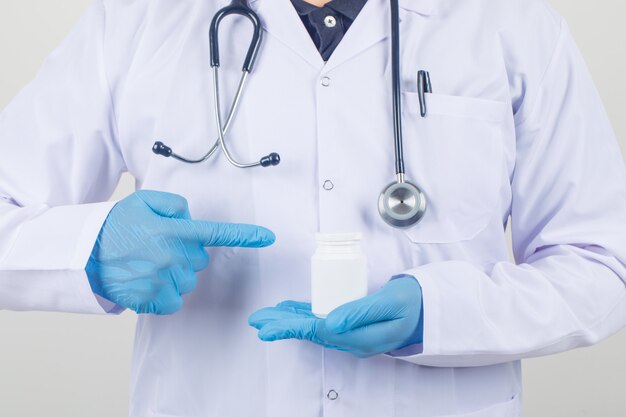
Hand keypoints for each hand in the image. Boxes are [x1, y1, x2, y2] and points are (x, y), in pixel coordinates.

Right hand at [86, 190, 274, 314]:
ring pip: (188, 281)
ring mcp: (162, 279)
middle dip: (185, 255)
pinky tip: (148, 282)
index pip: (216, 233)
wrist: (85, 253)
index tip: (268, 237)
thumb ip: (175, 204)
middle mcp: (171, 256)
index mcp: (172, 230)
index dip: (245, 235)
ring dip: (174, 275)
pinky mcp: (153, 300)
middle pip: (199, 261)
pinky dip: (165, 295)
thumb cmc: (117, 225)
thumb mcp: (144, 201)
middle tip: (158, 248)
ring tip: (148, 265)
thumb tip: (191, 219)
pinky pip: (175, 301)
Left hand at [248, 276, 422, 357]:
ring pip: (313, 327)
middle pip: (310, 332)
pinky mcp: (351, 325)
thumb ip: (361, 312)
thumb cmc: (411, 304)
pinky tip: (290, 311)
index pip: (318, 331)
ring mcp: (351, 334)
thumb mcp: (390, 304)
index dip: (292, 327)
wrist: (427, 310)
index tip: (270, 325)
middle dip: (282, 326)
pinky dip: (304, 315)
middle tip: (257, 321)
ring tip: (265, 317)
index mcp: (359, 338)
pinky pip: (323, 321)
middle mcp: (351, 340)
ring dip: (289, 321)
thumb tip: (331, 322)